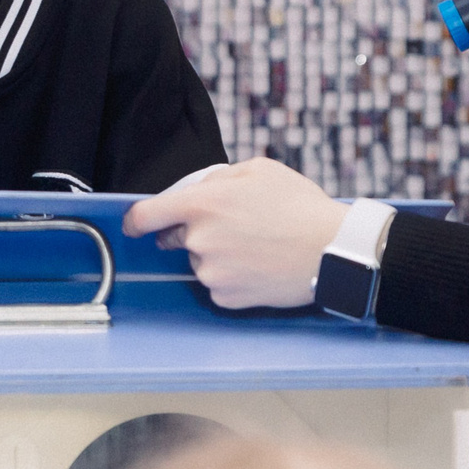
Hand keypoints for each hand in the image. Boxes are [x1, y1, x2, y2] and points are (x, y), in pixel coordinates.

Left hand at [122, 157, 349, 310]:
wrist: (332, 251)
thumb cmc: (300, 207)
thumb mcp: (259, 170)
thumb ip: (218, 178)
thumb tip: (201, 188)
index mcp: (201, 205)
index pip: (145, 216)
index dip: (136, 220)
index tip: (136, 225)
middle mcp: (199, 241)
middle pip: (174, 239)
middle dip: (192, 232)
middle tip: (232, 228)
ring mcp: (211, 273)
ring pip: (200, 262)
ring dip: (216, 255)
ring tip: (256, 246)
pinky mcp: (226, 297)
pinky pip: (217, 285)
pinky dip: (231, 277)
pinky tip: (258, 266)